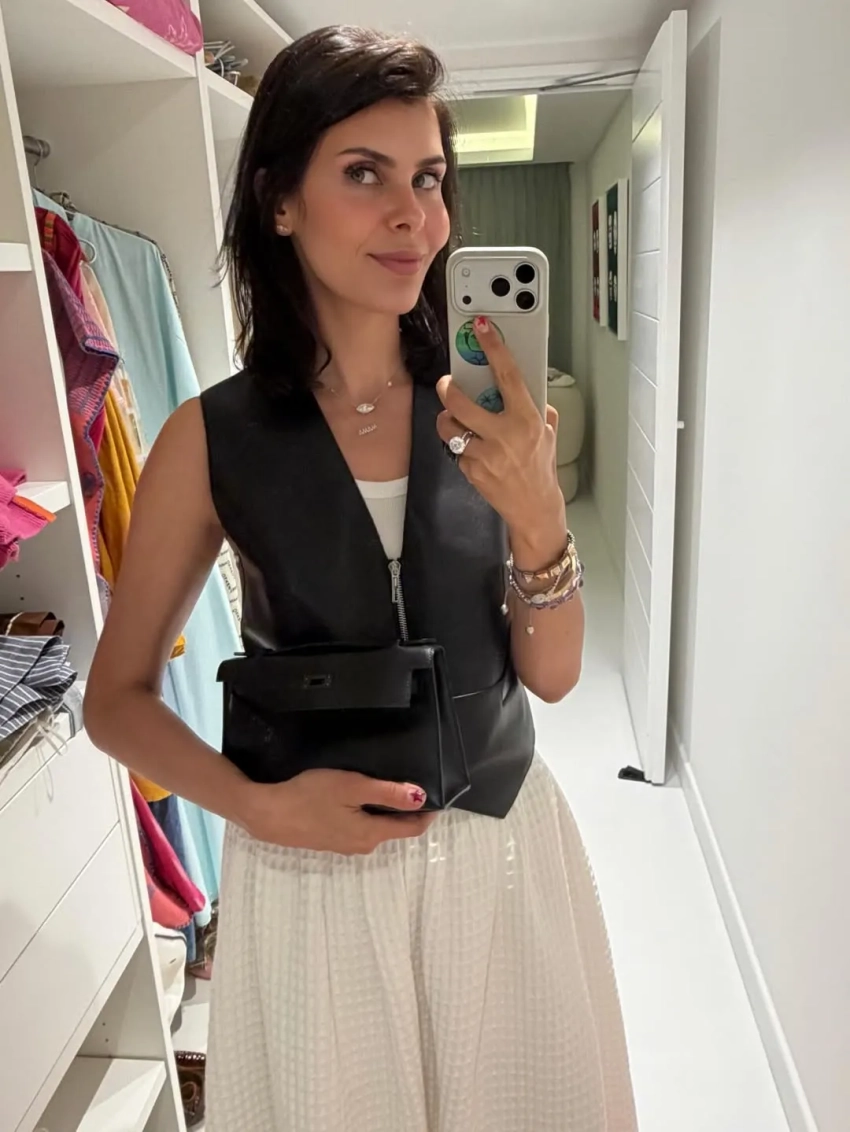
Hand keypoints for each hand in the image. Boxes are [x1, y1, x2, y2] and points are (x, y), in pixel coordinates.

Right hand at [241, 770, 435, 854]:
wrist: (267, 814)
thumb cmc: (310, 796)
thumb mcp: (352, 787)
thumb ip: (387, 793)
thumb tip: (421, 797)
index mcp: (372, 835)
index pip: (412, 828)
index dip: (427, 810)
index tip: (437, 790)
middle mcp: (363, 846)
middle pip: (396, 828)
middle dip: (408, 808)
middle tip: (413, 779)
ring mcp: (345, 845)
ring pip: (377, 827)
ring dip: (387, 810)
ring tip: (389, 784)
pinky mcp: (331, 840)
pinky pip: (360, 827)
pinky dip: (368, 813)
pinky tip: (359, 796)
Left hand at [437, 316, 564, 547]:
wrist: (533, 507)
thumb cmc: (541, 467)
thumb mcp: (548, 433)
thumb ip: (537, 408)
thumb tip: (522, 384)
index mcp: (527, 419)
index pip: (507, 375)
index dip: (493, 347)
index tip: (481, 327)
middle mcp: (504, 435)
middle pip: (461, 402)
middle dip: (448, 388)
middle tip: (447, 383)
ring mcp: (485, 455)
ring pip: (449, 427)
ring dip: (447, 420)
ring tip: (454, 420)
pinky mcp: (471, 470)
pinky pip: (454, 449)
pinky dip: (458, 445)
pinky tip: (469, 448)